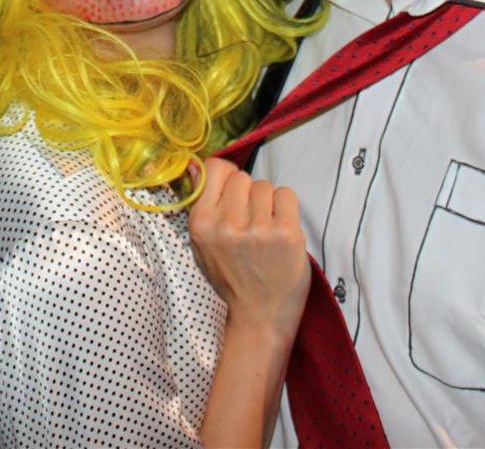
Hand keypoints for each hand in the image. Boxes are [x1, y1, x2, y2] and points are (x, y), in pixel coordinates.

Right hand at [188, 158, 309, 339]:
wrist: (260, 317)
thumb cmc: (233, 279)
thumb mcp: (203, 246)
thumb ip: (202, 207)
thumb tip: (197, 166)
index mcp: (201, 225)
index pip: (215, 169)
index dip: (227, 178)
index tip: (234, 193)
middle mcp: (227, 225)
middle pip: (243, 177)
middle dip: (248, 194)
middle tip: (251, 220)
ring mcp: (257, 229)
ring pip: (265, 186)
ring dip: (268, 203)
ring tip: (266, 229)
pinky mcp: (286, 233)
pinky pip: (287, 194)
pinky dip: (286, 208)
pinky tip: (281, 230)